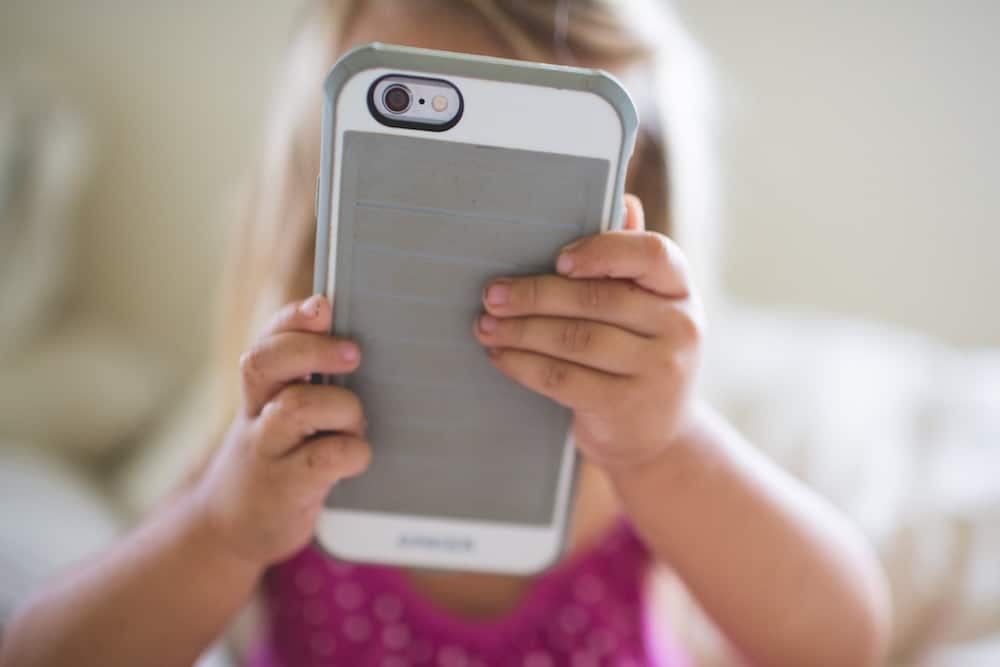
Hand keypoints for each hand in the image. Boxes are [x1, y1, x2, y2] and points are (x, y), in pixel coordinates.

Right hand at [192, 295, 370, 566]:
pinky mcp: (285, 488)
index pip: (266, 341)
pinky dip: (353, 451)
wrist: (227, 529)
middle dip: (313, 349)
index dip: (292, 320)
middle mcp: (255, 416)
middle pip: (267, 362)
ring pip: (298, 407)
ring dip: (342, 407)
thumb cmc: (273, 461)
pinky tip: (355, 457)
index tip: (323, 306)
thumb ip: (305, 382)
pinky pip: (326, 457)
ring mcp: (266, 452)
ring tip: (355, 422)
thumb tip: (353, 343)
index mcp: (258, 392)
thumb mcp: (276, 417)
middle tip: (352, 353)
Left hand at [473, 195, 701, 470]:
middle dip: (535, 295)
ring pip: (576, 340)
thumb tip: (623, 202)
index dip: (603, 250)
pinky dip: (524, 364)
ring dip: (521, 330)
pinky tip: (500, 356)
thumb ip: (630, 260)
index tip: (559, 258)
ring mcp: (656, 371)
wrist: (660, 438)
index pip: (653, 254)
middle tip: (492, 294)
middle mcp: (679, 328)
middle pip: (597, 299)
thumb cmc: (641, 356)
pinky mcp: (625, 406)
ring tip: (486, 325)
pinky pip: (562, 379)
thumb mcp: (648, 309)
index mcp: (681, 291)